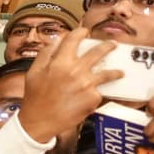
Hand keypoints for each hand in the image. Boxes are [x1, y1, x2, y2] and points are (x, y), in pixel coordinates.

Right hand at [17, 28, 124, 142]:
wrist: (40, 122)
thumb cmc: (35, 98)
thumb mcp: (33, 72)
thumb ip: (45, 54)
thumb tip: (57, 40)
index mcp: (60, 62)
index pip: (74, 39)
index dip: (81, 32)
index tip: (84, 32)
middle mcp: (76, 71)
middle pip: (98, 52)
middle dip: (108, 46)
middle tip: (113, 45)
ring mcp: (87, 85)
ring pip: (108, 73)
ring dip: (115, 71)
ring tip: (120, 72)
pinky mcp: (93, 98)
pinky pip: (99, 91)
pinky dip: (97, 92)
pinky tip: (93, 95)